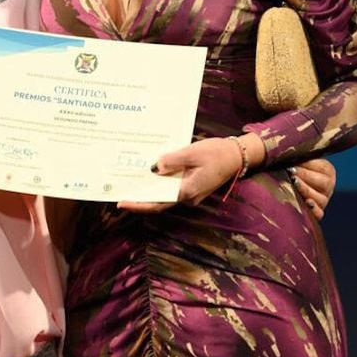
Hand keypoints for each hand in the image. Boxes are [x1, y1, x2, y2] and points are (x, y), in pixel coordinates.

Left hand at [119, 137, 249, 212]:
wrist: (237, 155)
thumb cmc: (217, 153)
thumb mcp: (192, 153)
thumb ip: (172, 161)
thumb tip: (153, 167)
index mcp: (187, 191)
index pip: (157, 203)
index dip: (138, 204)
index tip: (122, 202)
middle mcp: (188, 197)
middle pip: (159, 201)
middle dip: (139, 199)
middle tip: (120, 193)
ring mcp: (191, 193)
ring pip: (165, 195)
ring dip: (149, 191)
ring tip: (130, 184)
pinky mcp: (192, 186)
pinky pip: (172, 188)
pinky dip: (160, 184)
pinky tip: (150, 175)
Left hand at [291, 158, 335, 219]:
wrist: (286, 183)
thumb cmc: (291, 166)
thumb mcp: (297, 159)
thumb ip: (297, 155)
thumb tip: (287, 152)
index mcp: (327, 171)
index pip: (323, 168)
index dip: (308, 165)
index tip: (294, 162)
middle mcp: (328, 186)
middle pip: (324, 183)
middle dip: (306, 176)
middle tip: (291, 171)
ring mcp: (323, 200)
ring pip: (320, 199)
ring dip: (306, 190)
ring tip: (293, 183)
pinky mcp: (317, 212)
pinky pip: (319, 214)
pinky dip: (313, 209)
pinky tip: (305, 202)